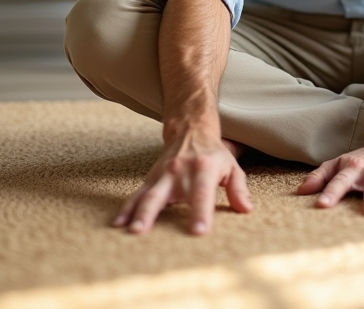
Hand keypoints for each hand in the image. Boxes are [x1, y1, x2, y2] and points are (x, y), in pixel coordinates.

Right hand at [114, 128, 251, 234]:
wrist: (192, 131)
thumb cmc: (215, 155)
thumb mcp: (232, 168)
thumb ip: (239, 189)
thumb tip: (245, 209)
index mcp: (202, 169)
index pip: (201, 193)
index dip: (201, 212)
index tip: (199, 232)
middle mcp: (179, 171)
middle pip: (162, 194)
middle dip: (151, 213)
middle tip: (141, 231)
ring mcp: (162, 175)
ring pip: (145, 195)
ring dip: (135, 213)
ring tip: (127, 230)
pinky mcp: (151, 179)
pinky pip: (137, 195)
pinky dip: (126, 209)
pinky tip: (118, 223)